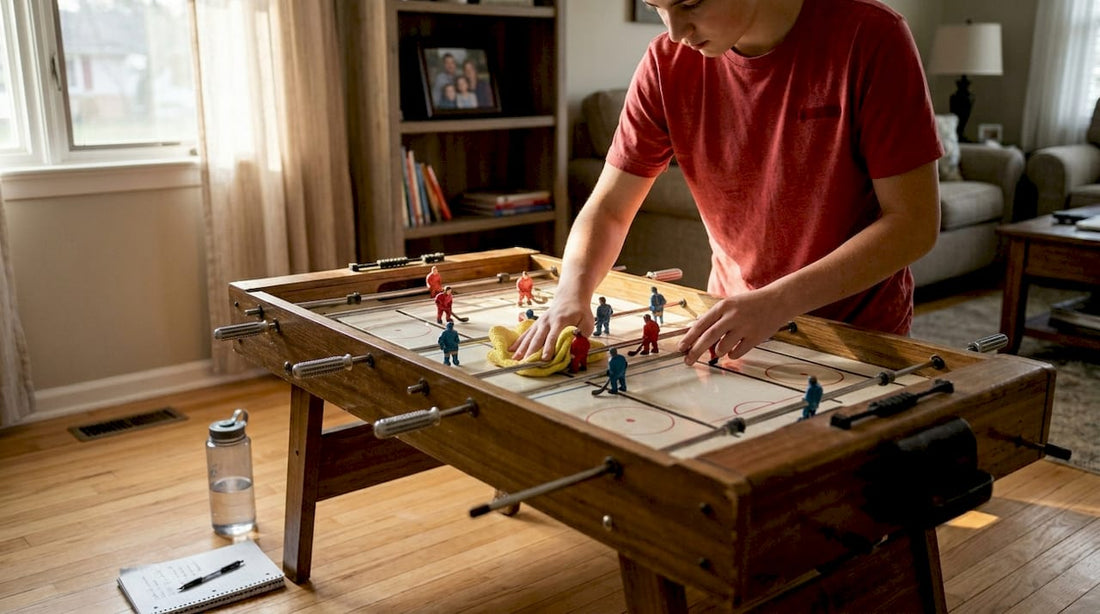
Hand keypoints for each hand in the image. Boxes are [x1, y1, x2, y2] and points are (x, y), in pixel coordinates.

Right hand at [509, 292, 594, 360]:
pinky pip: (525, 334)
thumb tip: (575, 348)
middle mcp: (547, 322)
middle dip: (531, 352)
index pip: (553, 337)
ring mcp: (540, 322)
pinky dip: (518, 342)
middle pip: (537, 338)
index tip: (544, 359)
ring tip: (515, 359)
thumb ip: (582, 336)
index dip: (548, 348)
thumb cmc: (580, 312)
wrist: (570, 297)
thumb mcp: (587, 323)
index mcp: (560, 321)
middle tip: (526, 363)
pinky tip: (511, 350)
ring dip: (521, 349)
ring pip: (529, 337)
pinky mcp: (536, 324)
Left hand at [676, 289, 791, 364]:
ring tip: (720, 349)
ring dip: (717, 352)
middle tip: (688, 361)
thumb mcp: (730, 304)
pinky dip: (732, 355)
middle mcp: (732, 316)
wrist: (777, 300)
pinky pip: (737, 353)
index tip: (680, 348)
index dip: (688, 338)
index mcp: (723, 307)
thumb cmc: (751, 304)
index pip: (701, 325)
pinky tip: (734, 349)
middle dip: (695, 352)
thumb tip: (698, 335)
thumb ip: (715, 319)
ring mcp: (744, 327)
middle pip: (708, 338)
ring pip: (722, 348)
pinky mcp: (755, 337)